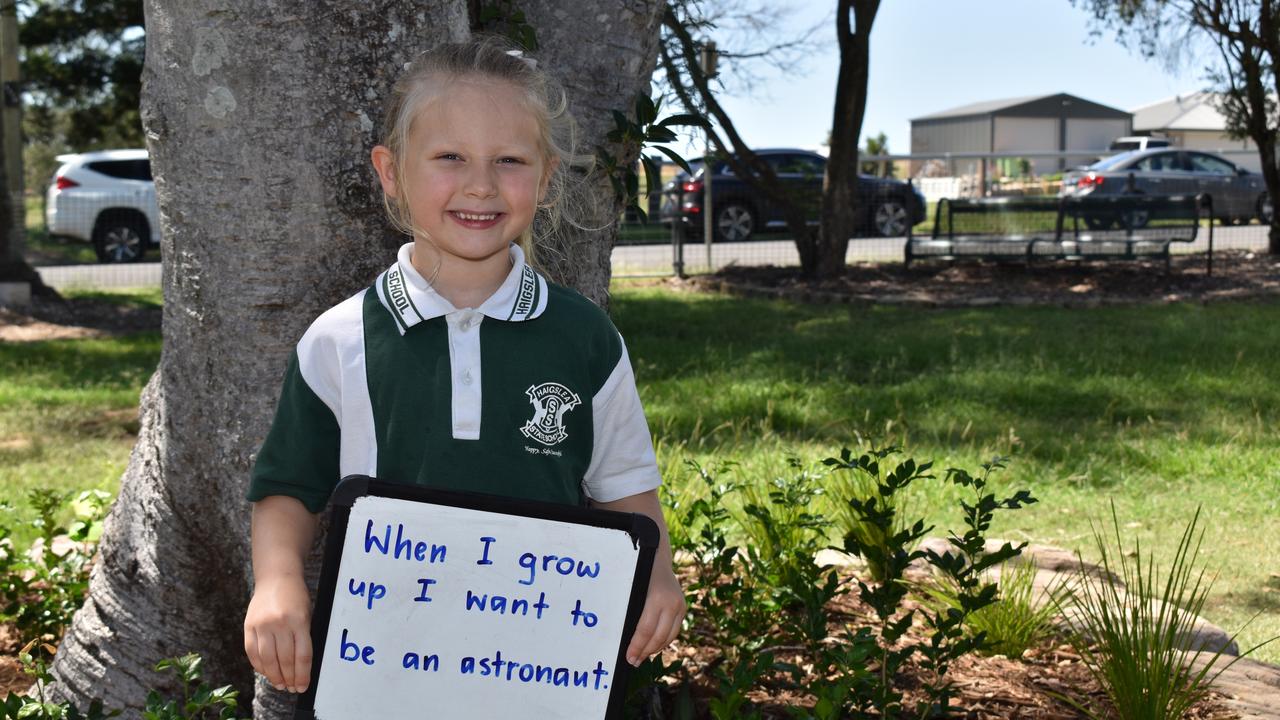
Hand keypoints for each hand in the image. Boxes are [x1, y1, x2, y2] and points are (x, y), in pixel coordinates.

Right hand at [244, 574, 312, 692]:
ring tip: (280, 684)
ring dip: (274, 676)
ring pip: (267, 659)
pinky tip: (266, 672)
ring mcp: (262, 625)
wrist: (276, 577)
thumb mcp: (306, 614)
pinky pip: (252, 652)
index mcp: (299, 621)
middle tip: (291, 688)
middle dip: (289, 678)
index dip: (303, 675)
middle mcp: (280, 623)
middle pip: (284, 660)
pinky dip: (259, 665)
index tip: (303, 686)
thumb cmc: (296, 597)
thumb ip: (303, 637)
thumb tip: (299, 668)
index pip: (302, 656)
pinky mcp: (249, 626)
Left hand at [625, 562, 684, 666]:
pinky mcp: (683, 608)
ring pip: (669, 637)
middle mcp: (672, 603)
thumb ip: (632, 612)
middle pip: (658, 637)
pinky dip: (663, 640)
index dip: (636, 647)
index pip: (645, 630)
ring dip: (655, 649)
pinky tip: (653, 645)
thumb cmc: (638, 573)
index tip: (628, 658)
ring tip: (642, 656)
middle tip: (633, 662)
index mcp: (657, 598)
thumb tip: (623, 638)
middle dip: (645, 652)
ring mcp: (680, 606)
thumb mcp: (632, 590)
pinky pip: (674, 630)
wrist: (657, 557)